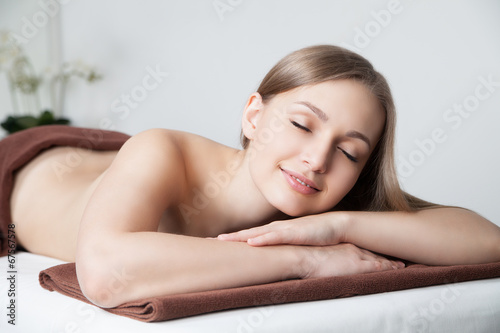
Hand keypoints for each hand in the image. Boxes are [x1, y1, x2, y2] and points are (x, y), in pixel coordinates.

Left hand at [217, 212, 348, 245]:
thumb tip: (271, 260)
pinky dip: (263, 239)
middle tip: (209, 241)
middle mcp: (276, 228)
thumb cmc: (316, 235)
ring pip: (257, 233)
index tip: (216, 243)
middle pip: (248, 234)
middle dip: (229, 238)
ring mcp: (285, 229)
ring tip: (222, 240)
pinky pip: (276, 236)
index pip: (250, 236)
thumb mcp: (295, 245)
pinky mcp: (295, 233)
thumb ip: (282, 249)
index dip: (233, 240)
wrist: (336, 226)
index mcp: (275, 232)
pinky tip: (251, 242)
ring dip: (239, 237)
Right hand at [298, 243, 404, 278]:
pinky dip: (390, 267)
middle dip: (384, 254)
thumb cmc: (302, 257)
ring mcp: (356, 256)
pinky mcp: (359, 266)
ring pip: (379, 259)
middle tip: (395, 257)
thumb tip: (316, 261)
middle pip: (371, 251)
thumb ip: (318, 257)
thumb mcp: (312, 254)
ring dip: (390, 262)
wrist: (303, 256)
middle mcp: (351, 249)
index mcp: (341, 246)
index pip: (359, 248)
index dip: (370, 249)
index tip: (377, 251)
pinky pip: (380, 267)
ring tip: (401, 264)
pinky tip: (399, 268)